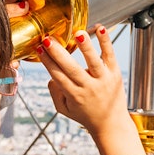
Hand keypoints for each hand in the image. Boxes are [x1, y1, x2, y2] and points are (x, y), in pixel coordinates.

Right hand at [37, 26, 146, 154]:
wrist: (112, 125)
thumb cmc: (87, 115)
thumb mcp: (65, 110)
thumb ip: (55, 95)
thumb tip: (51, 77)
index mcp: (74, 96)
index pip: (57, 75)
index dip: (47, 61)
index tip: (38, 48)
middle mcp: (88, 87)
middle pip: (71, 68)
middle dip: (58, 53)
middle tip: (47, 39)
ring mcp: (103, 80)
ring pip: (93, 61)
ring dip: (85, 46)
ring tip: (77, 33)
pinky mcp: (115, 74)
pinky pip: (110, 56)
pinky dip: (106, 42)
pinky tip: (100, 29)